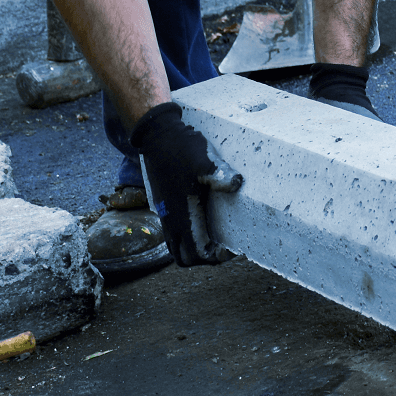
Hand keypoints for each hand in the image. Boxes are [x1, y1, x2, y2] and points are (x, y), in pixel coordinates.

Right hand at [130, 101, 242, 266]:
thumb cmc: (181, 149)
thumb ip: (220, 177)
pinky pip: (174, 237)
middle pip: (187, 258)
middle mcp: (171, 221)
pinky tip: (203, 221)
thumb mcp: (205, 162)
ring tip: (214, 237)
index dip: (217, 257)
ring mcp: (165, 215)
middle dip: (206, 258)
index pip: (198, 254)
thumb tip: (237, 184)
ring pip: (177, 249)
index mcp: (182, 216)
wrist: (157, 136)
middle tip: (224, 246)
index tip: (232, 247)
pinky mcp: (164, 208)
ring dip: (195, 249)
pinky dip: (188, 239)